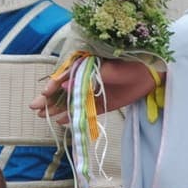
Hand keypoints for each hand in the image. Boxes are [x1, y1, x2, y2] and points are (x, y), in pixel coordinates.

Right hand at [29, 59, 162, 124]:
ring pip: (71, 101)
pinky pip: (84, 111)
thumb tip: (65, 85)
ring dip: (57, 108)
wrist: (152, 75)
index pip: (65, 75)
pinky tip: (61, 121)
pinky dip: (73, 116)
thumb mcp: (109, 70)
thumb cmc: (132, 66)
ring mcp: (93, 92)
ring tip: (43, 117)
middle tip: (34, 108)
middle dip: (48, 99)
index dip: (53, 84)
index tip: (44, 94)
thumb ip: (86, 77)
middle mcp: (87, 79)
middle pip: (64, 89)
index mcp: (87, 66)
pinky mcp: (102, 104)